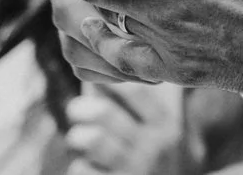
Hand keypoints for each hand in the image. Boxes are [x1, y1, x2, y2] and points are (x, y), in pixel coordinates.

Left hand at [64, 81, 188, 174]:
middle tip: (75, 110)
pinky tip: (87, 165)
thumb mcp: (161, 134)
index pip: (134, 91)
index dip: (108, 80)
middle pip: (104, 113)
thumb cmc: (157, 160)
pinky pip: (81, 169)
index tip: (95, 78)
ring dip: (77, 136)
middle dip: (80, 108)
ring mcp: (133, 170)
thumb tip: (101, 78)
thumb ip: (140, 108)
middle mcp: (152, 147)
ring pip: (91, 139)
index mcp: (166, 126)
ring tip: (78, 137)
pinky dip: (79, 165)